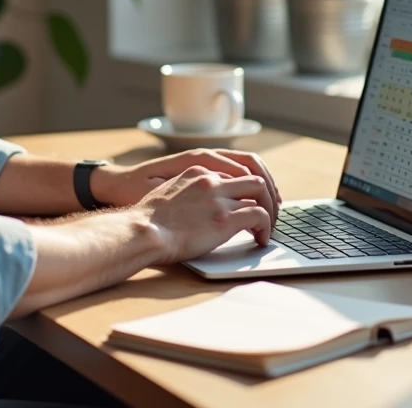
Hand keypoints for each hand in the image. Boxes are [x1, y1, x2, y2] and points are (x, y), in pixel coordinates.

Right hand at [137, 166, 274, 263]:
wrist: (142, 231)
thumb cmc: (146, 221)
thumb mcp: (164, 193)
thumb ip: (184, 192)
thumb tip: (192, 206)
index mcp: (196, 172)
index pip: (232, 174)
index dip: (245, 189)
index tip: (250, 201)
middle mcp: (210, 181)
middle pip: (253, 179)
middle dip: (266, 196)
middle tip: (269, 214)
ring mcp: (219, 199)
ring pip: (261, 195)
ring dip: (269, 212)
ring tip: (267, 228)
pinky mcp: (225, 219)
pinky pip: (259, 216)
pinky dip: (265, 227)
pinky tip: (260, 239)